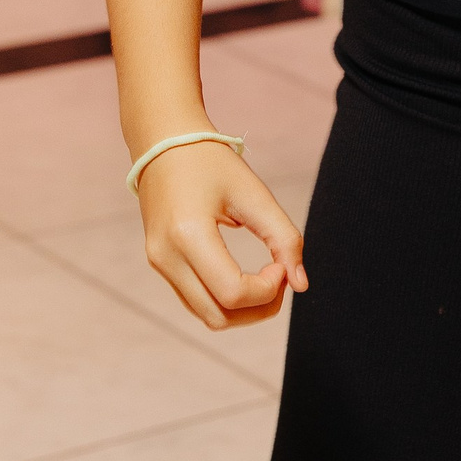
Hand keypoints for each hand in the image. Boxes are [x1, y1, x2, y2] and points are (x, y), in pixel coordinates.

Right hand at [135, 139, 307, 330]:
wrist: (164, 142)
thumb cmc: (211, 162)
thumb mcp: (254, 194)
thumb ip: (283, 238)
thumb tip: (301, 284)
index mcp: (187, 235)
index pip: (233, 293)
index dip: (268, 290)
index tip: (281, 264)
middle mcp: (166, 257)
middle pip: (219, 318)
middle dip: (260, 308)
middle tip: (280, 276)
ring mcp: (159, 264)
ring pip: (208, 316)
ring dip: (244, 310)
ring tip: (267, 278)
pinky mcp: (161, 265)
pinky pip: (197, 302)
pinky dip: (226, 301)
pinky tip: (246, 277)